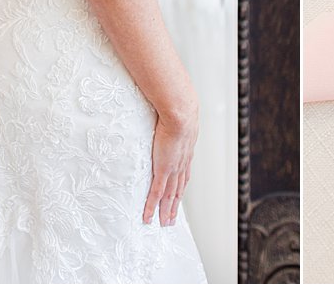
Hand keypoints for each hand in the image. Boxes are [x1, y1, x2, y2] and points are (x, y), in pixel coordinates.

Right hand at [143, 102, 197, 226]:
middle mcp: (181, 164)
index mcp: (185, 153)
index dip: (180, 188)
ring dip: (166, 211)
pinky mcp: (163, 170)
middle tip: (171, 220)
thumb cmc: (179, 110)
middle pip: (178, 190)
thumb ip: (174, 122)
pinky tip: (147, 217)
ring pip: (169, 196)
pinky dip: (152, 207)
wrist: (180, 113)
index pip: (183, 175)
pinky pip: (156, 194)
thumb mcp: (179, 119)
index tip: (178, 197)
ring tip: (163, 223)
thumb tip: (169, 115)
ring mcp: (172, 169)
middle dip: (174, 205)